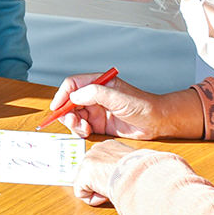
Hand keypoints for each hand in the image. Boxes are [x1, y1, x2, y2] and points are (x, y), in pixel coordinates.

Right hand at [50, 74, 202, 140]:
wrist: (157, 122)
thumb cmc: (142, 105)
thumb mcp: (118, 97)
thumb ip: (95, 94)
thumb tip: (74, 96)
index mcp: (98, 83)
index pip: (73, 84)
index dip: (62, 94)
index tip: (57, 106)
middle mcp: (94, 96)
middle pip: (70, 101)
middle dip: (66, 111)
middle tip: (69, 120)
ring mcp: (96, 110)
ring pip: (74, 115)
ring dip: (72, 122)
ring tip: (81, 127)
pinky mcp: (99, 125)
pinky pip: (82, 127)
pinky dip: (79, 130)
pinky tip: (87, 131)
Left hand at [73, 139, 136, 206]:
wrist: (136, 174)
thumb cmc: (141, 170)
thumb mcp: (133, 164)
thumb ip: (124, 166)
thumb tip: (126, 174)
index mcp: (110, 146)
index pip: (101, 162)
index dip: (108, 175)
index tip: (117, 181)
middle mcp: (96, 150)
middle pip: (91, 172)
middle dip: (100, 182)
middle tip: (114, 187)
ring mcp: (87, 160)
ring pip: (86, 183)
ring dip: (98, 190)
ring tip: (112, 189)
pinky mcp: (82, 174)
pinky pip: (82, 193)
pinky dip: (93, 199)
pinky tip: (105, 195)